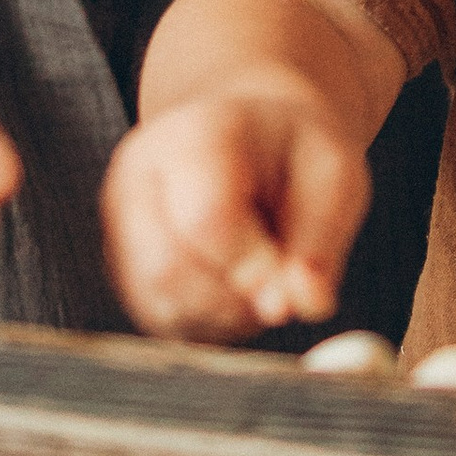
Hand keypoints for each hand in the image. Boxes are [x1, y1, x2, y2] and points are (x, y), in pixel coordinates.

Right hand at [104, 85, 370, 340]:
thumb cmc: (294, 154)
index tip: (296, 285)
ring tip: (260, 277)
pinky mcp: (120, 264)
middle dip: (237, 298)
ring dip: (225, 314)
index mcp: (194, 134)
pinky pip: (158, 318)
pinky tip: (234, 288)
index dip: (254, 269)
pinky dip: (207, 321)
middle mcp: (139, 175)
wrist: (251, 139)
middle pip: (168, 268)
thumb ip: (323, 237)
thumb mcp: (335, 172)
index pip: (205, 219)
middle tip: (283, 285)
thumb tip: (305, 304)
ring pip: (160, 302)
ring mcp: (119, 221)